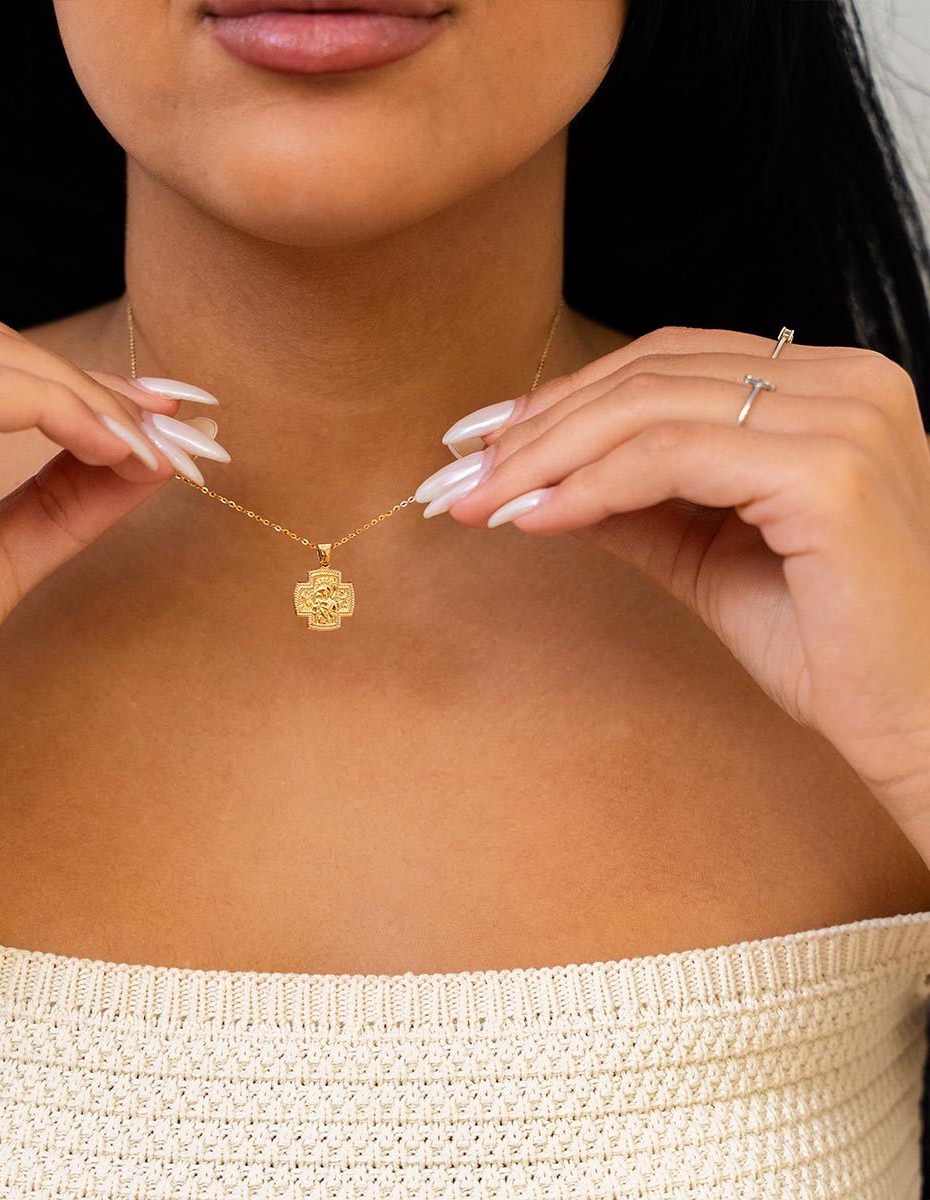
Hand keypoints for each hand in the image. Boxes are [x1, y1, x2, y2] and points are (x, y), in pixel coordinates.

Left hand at [415, 325, 929, 838]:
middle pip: (649, 374)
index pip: (668, 366)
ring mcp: (845, 417)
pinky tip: (532, 518)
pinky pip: (671, 456)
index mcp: (826, 389)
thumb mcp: (708, 558)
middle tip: (458, 472)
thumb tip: (542, 481)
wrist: (915, 723)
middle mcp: (846, 382)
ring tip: (480, 499)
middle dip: (539, 425)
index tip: (485, 441)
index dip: (566, 398)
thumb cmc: (827, 646)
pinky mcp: (830, 470)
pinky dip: (588, 485)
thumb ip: (637, 506)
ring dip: (547, 454)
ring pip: (650, 407)